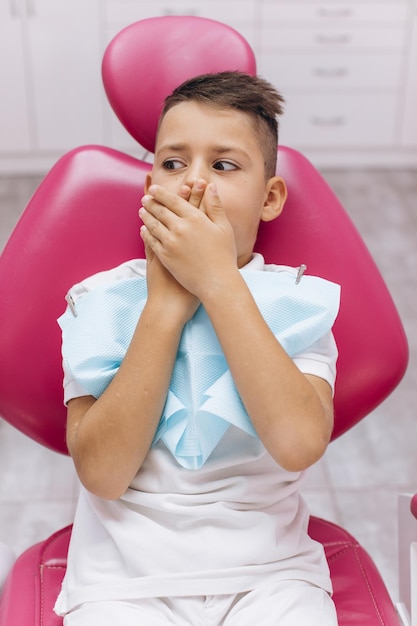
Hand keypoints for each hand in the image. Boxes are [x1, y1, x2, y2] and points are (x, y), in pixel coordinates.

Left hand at [139, 182, 236, 299]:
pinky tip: (144, 230)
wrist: (217, 283)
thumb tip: (211, 186)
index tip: (153, 188)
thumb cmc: (224, 256)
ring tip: (142, 211)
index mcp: (195, 218)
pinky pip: (151, 241)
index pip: (173, 200)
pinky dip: (146, 233)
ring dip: (146, 216)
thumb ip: (215, 206)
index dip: (161, 193)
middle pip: (160, 210)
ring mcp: (170, 243)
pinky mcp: (165, 257)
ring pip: (153, 225)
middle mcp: (180, 228)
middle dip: (150, 202)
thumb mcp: (224, 228)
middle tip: (145, 198)